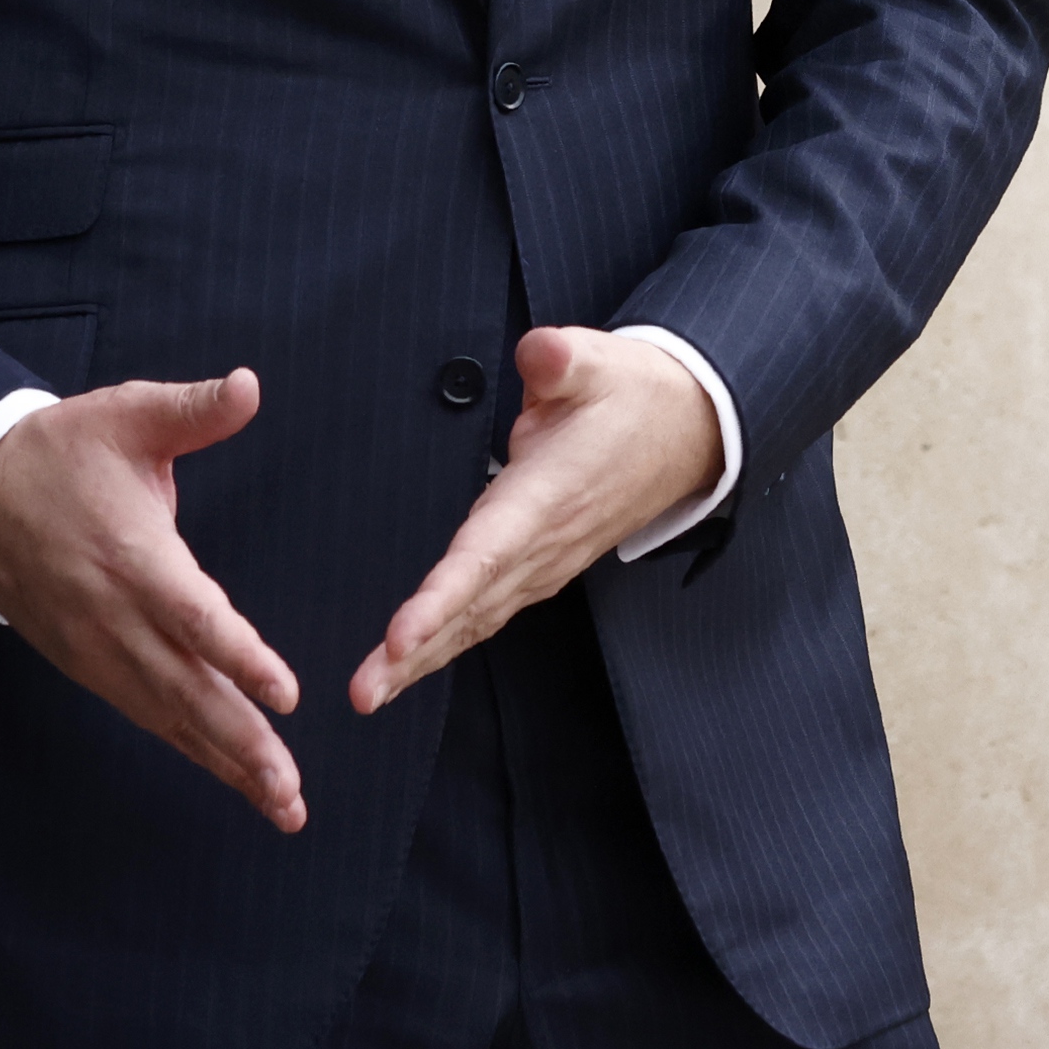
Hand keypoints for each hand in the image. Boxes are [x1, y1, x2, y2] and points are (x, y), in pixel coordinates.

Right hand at [0, 370, 304, 829]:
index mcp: (133, 557)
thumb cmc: (62, 455)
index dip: (239, 657)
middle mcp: (116, 616)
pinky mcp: (89, 664)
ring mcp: (99, 649)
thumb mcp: (125, 416)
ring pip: (169, 715)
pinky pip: (147, 714)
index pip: (193, 616)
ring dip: (225, 760)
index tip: (285, 695)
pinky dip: (190, 746)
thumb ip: (191, 410)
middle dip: (242, 742)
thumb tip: (248, 385)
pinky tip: (231, 772)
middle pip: (186, 690)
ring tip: (280, 802)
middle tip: (290, 790)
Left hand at [351, 328, 722, 713]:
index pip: (484, 556)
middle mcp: (542, 543)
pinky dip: (447, 644)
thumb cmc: (633, 396)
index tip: (398, 636)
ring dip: (423, 660)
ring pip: (476, 621)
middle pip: (470, 608)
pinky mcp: (541, 566)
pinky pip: (486, 613)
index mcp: (545, 497)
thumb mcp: (600, 363)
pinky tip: (412, 664)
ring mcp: (544, 563)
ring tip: (369, 694)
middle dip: (414, 654)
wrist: (688, 430)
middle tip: (361, 694)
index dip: (440, 599)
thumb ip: (563, 359)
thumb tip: (541, 354)